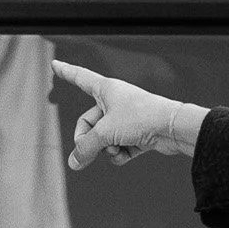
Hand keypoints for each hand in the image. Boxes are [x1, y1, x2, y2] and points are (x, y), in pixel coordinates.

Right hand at [50, 59, 206, 167]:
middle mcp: (115, 101)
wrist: (173, 128)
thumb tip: (75, 163)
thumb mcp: (105, 133)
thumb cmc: (142, 118)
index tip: (55, 64)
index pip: (79, 77)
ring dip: (106, 149)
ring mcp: (127, 118)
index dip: (66, 72)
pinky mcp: (138, 133)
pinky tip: (124, 155)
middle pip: (89, 123)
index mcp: (106, 89)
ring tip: (115, 149)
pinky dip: (120, 154)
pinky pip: (119, 147)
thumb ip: (85, 148)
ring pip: (104, 138)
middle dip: (88, 140)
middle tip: (88, 152)